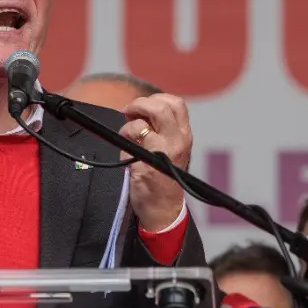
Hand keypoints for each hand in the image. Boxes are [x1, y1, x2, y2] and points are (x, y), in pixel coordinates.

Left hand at [121, 94, 191, 231]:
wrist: (163, 207)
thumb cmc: (162, 176)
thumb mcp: (168, 147)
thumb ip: (158, 128)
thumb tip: (138, 110)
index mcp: (184, 135)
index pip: (176, 103)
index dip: (156, 99)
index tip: (143, 108)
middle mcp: (178, 140)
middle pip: (161, 106)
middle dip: (140, 104)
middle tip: (129, 112)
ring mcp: (163, 152)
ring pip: (142, 123)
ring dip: (128, 126)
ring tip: (127, 137)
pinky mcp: (147, 164)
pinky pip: (130, 141)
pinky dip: (123, 140)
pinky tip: (124, 153)